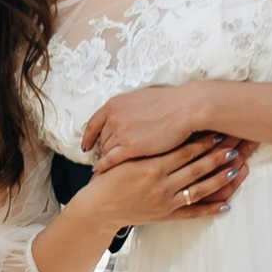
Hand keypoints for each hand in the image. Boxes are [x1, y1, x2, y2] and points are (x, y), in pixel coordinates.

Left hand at [81, 81, 221, 165]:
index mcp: (116, 104)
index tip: (87, 144)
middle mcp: (114, 118)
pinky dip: (104, 166)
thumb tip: (128, 115)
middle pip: (101, 139)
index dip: (89, 136)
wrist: (184, 108)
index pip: (94, 122)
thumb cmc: (170, 102)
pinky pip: (110, 160)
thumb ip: (129, 109)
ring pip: (106, 150)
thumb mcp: (141, 99)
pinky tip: (101, 172)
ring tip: (103, 169)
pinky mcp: (130, 148)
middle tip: (100, 159)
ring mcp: (121, 133)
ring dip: (105, 159)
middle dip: (101, 149)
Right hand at [89, 131, 250, 230]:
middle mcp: (161, 184)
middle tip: (237, 144)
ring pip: (199, 189)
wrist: (99, 208)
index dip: (204, 141)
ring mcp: (166, 201)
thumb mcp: (125, 157)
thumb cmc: (110, 178)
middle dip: (218, 156)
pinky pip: (192, 212)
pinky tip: (226, 205)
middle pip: (197, 167)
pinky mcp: (166, 215)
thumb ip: (145, 144)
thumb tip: (166, 127)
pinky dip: (210, 209)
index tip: (219, 131)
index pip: (184, 151)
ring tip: (238, 168)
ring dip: (220, 178)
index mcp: (151, 166)